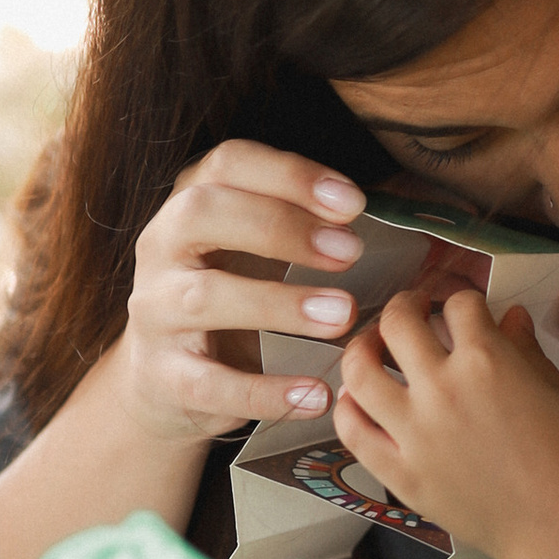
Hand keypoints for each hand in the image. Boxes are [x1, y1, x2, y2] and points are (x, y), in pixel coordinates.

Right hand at [112, 143, 368, 450]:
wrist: (167, 383)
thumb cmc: (235, 299)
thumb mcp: (260, 252)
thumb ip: (311, 224)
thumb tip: (404, 207)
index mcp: (190, 204)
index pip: (228, 164)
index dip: (290, 176)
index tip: (353, 203)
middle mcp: (161, 248)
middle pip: (204, 213)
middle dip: (281, 227)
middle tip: (350, 253)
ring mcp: (154, 312)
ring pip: (204, 297)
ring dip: (279, 304)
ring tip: (343, 316)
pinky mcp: (163, 376)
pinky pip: (211, 384)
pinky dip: (267, 392)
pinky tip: (317, 395)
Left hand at [335, 287, 558, 558]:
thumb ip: (527, 349)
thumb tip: (510, 319)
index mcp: (487, 360)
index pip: (459, 305)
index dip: (465, 302)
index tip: (466, 311)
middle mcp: (442, 389)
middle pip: (398, 322)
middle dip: (405, 305)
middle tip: (411, 310)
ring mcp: (415, 432)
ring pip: (359, 371)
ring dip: (362, 349)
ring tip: (372, 348)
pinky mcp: (401, 473)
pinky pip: (353, 432)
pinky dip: (348, 408)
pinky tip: (358, 400)